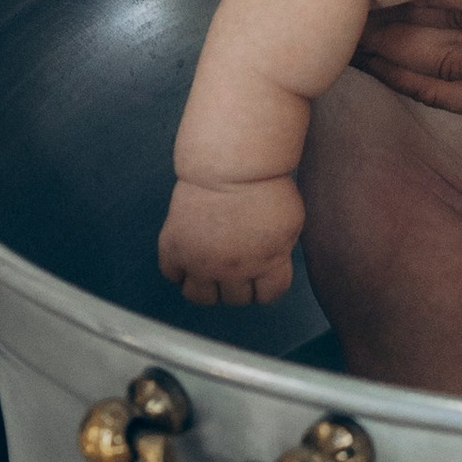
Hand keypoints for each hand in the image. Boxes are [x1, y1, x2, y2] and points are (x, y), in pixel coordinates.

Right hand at [161, 173, 301, 307]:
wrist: (230, 162)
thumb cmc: (264, 183)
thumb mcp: (289, 223)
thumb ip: (281, 252)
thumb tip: (272, 268)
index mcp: (268, 263)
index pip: (269, 296)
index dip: (266, 286)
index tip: (261, 275)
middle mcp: (234, 269)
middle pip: (234, 299)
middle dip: (238, 284)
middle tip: (235, 264)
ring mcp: (202, 262)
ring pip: (200, 297)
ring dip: (207, 286)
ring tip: (211, 267)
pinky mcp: (176, 248)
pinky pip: (171, 275)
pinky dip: (179, 269)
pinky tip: (189, 255)